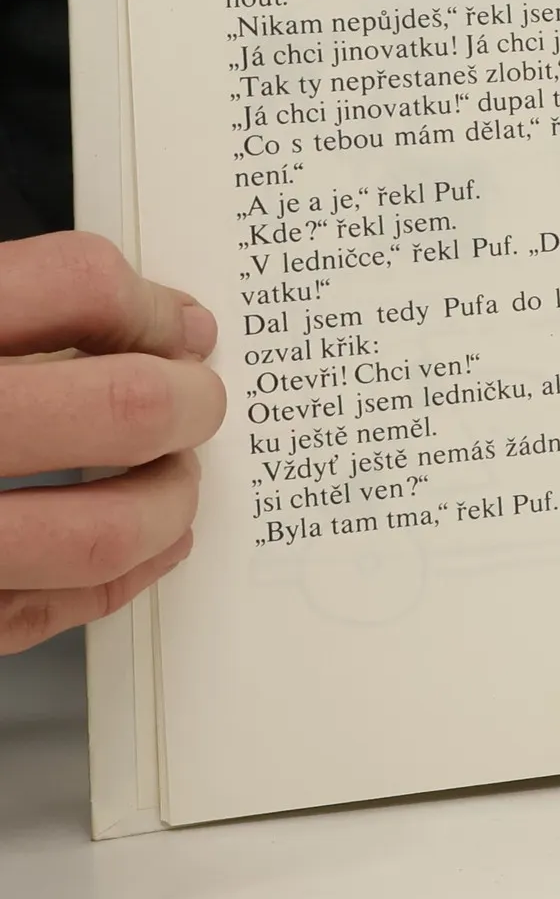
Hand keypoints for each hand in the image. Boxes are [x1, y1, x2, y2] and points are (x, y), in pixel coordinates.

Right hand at [0, 233, 224, 651]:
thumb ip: (22, 309)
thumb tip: (167, 323)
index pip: (77, 284)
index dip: (149, 305)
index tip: (180, 326)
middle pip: (121, 407)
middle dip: (190, 404)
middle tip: (199, 403)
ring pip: (101, 532)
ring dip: (166, 504)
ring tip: (171, 480)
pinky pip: (44, 614)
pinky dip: (115, 581)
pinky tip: (144, 548)